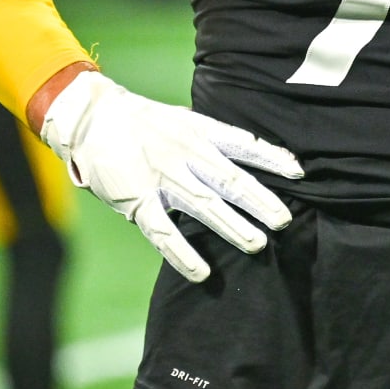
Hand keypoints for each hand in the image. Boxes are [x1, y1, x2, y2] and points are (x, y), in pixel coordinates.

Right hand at [38, 70, 303, 281]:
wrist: (91, 116)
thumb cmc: (138, 120)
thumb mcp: (179, 119)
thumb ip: (206, 138)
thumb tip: (239, 155)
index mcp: (197, 131)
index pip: (243, 144)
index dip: (271, 158)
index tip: (298, 171)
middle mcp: (185, 153)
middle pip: (231, 180)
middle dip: (260, 201)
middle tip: (285, 220)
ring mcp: (163, 178)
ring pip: (205, 206)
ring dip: (233, 227)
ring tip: (258, 244)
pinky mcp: (138, 201)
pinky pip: (164, 232)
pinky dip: (184, 254)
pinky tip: (203, 272)